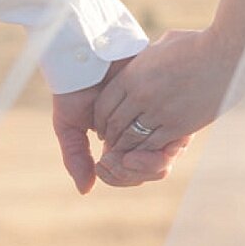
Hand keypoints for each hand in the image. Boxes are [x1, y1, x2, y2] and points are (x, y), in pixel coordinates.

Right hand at [53, 60, 184, 193]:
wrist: (87, 55)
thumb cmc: (73, 90)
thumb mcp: (69, 128)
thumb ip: (76, 158)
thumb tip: (86, 190)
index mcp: (121, 142)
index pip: (129, 173)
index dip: (119, 177)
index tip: (103, 166)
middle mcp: (142, 135)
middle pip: (150, 170)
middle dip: (133, 173)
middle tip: (112, 162)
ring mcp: (158, 122)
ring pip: (164, 159)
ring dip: (145, 165)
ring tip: (128, 156)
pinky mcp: (170, 108)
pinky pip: (174, 140)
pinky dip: (160, 150)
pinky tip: (140, 146)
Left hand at [93, 29, 236, 157]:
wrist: (228, 52)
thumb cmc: (197, 43)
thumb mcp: (161, 45)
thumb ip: (144, 60)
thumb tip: (136, 62)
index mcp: (133, 74)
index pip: (102, 106)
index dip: (99, 120)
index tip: (102, 125)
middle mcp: (141, 95)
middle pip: (113, 125)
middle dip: (110, 136)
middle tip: (111, 141)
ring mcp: (159, 112)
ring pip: (130, 139)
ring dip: (125, 146)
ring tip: (125, 148)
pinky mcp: (178, 126)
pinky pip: (151, 145)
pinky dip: (144, 151)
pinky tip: (145, 150)